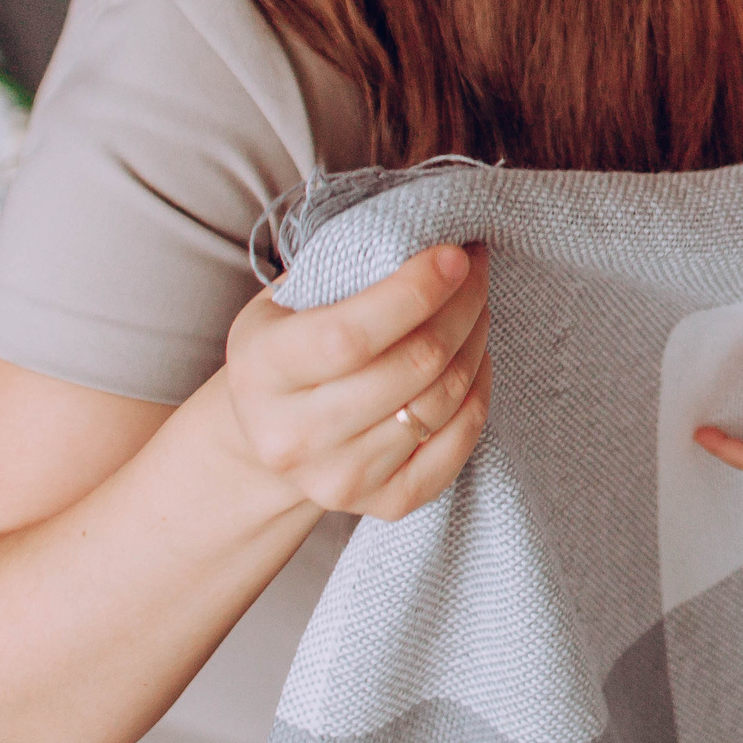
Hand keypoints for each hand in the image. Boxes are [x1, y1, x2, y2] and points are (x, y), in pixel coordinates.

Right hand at [218, 244, 492, 519]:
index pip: (353, 335)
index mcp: (263, 371)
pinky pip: (458, 445)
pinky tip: (474, 358)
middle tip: (475, 269)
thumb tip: (428, 236)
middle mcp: (293, 436)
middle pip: (413, 366)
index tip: (457, 254)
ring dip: (475, 342)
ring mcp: (339, 479)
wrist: (267, 437)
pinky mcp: (384, 505)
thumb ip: (345, 269)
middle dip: (461, 305)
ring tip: (475, 306)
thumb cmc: (288, 347)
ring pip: (442, 401)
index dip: (417, 291)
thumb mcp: (287, 300)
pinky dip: (479, 393)